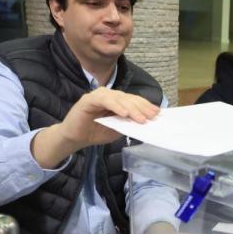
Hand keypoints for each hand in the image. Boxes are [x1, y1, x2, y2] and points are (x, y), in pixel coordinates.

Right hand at [32, 88, 159, 167]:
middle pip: (129, 98)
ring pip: (119, 98)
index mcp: (117, 101)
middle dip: (142, 107)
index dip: (145, 106)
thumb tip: (144, 122)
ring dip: (131, 108)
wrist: (75, 138)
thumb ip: (128, 124)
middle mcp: (109, 95)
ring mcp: (99, 96)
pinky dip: (116, 106)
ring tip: (141, 118)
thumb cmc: (95, 132)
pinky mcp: (89, 99)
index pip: (134, 100)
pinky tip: (124, 113)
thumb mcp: (116, 129)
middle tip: (152, 116)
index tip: (157, 113)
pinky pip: (105, 100)